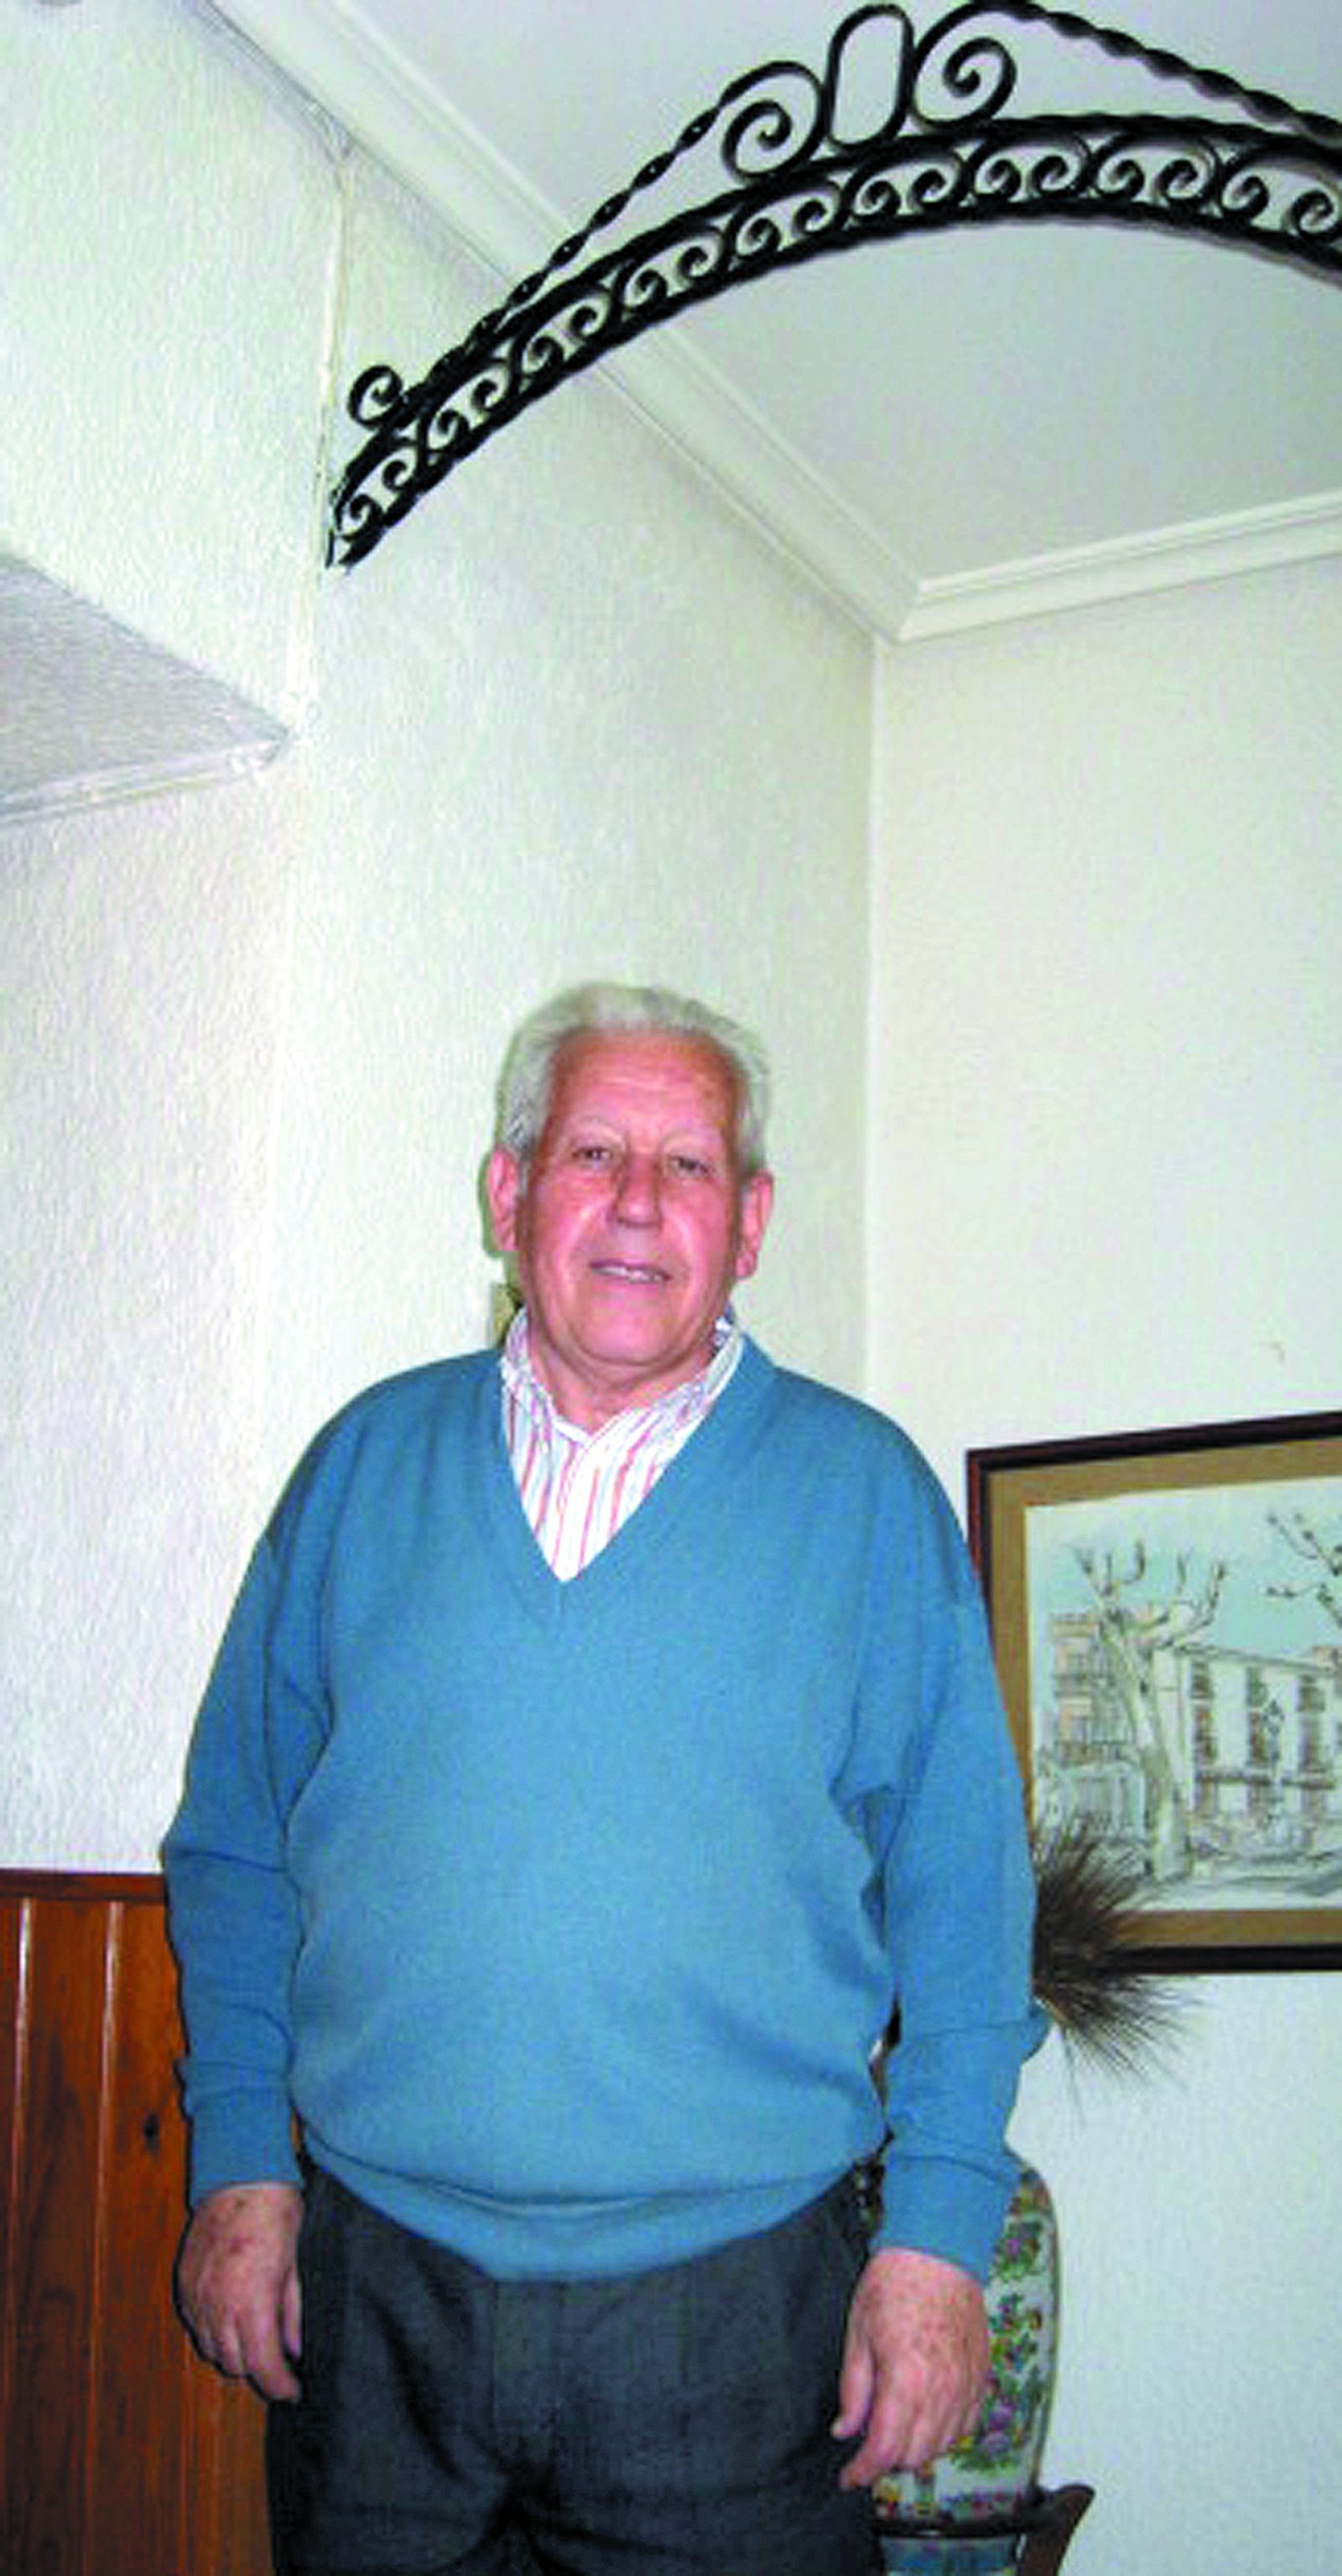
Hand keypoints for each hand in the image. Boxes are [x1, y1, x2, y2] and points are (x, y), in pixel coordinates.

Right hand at [176, 2181, 303, 2401]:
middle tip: (277, 2363)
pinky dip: (212, 2330)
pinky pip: (195, 2323)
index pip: (262, 2366)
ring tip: (254, 2340)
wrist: (240, 2174)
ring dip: (232, 2352)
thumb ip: (291, 2313)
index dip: (278, 2386)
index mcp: (252, 2303)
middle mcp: (219, 2305)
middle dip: (257, 2369)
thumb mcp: (295, 2265)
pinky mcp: (184, 2282)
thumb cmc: (276, 2213)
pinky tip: (229, 2319)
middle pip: (233, 2364)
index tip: (292, 2390)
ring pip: (210, 2348)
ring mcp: (197, 2295)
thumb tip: (294, 2351)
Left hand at [832, 2246, 988, 2487]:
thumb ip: (853, 2389)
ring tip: (895, 2432)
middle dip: (888, 2461)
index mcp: (906, 2381)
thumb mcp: (858, 2333)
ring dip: (917, 2450)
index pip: (886, 2449)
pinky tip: (928, 2420)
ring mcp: (967, 2385)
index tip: (849, 2477)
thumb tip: (845, 2430)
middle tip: (867, 2448)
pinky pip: (967, 2424)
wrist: (938, 2249)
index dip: (864, 2471)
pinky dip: (946, 2433)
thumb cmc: (894, 2283)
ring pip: (944, 2444)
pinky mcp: (981, 2376)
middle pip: (916, 2455)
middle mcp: (942, 2390)